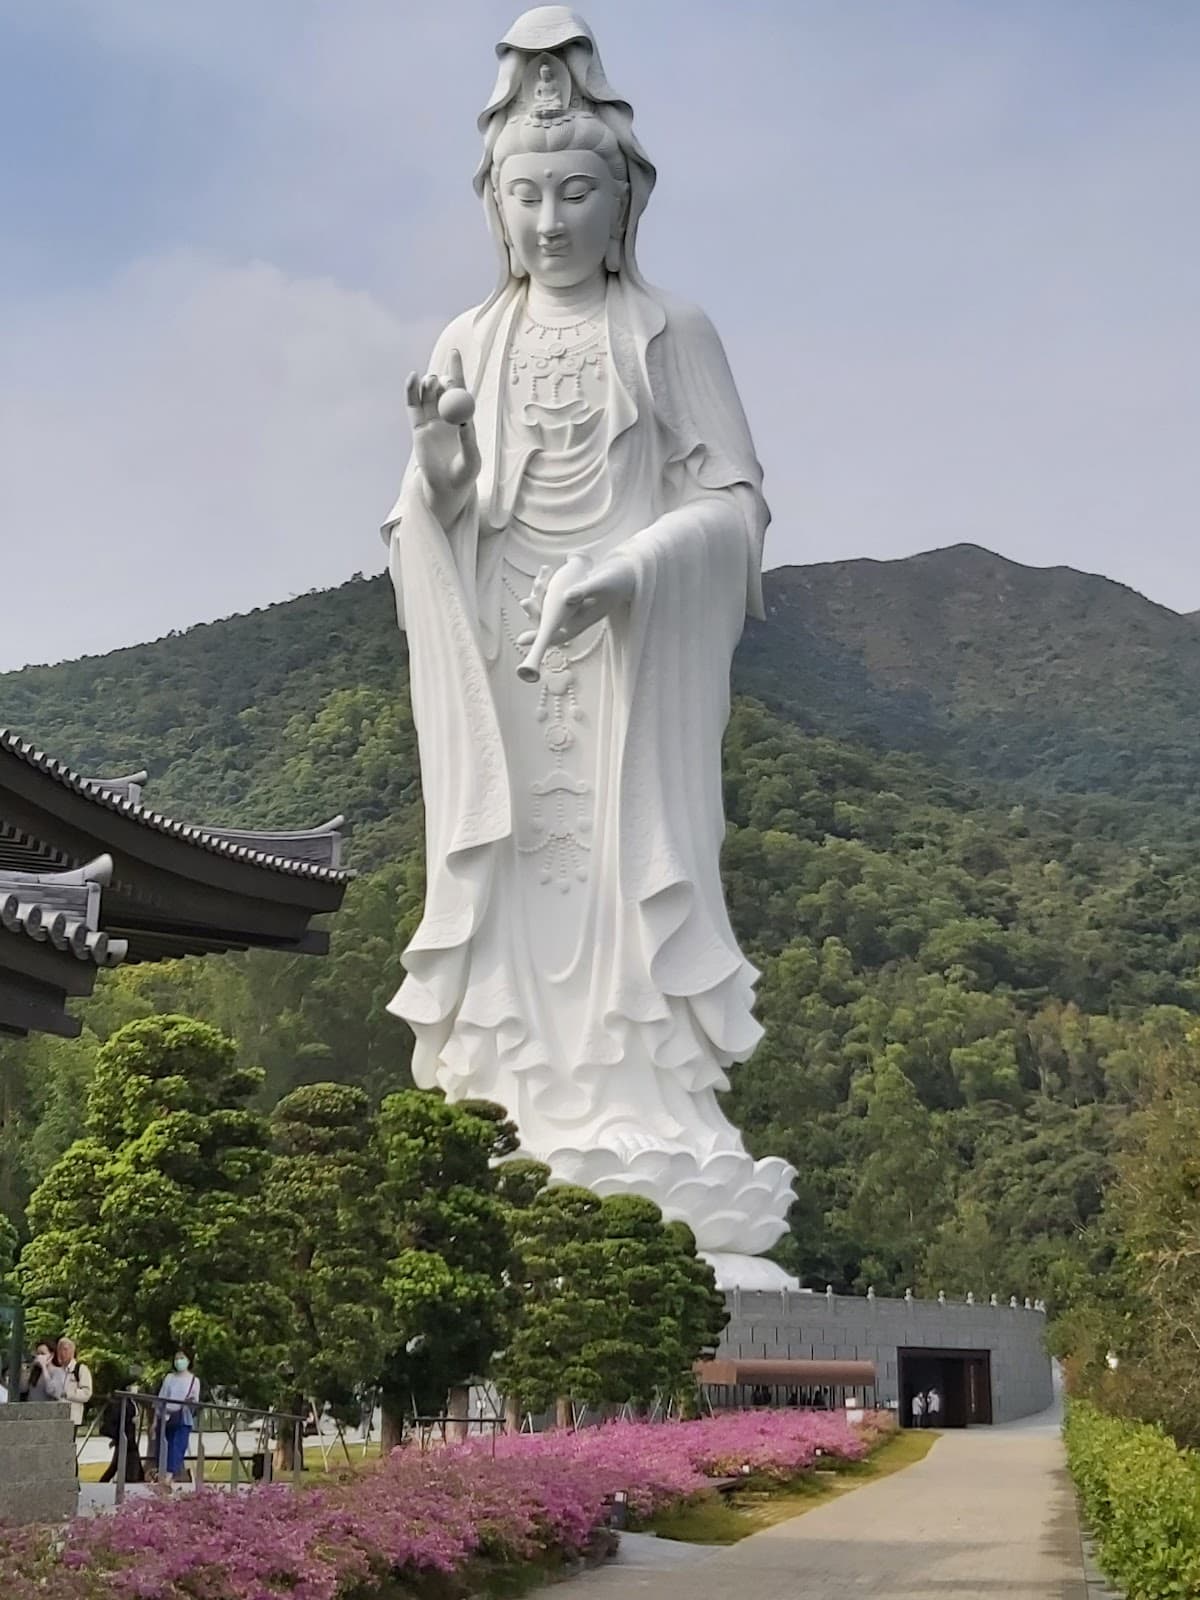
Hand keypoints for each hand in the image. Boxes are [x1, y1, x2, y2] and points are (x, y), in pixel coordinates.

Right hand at [405, 349, 479, 527]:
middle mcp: (447, 416)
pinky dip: (411, 392)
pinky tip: (412, 378)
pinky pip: (413, 407)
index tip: (455, 352)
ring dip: (429, 385)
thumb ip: (468, 440)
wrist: (446, 488)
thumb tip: (465, 421)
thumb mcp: (471, 459)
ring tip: (432, 383)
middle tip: (443, 379)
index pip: (460, 389)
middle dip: (442, 380)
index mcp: (463, 418)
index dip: (456, 370)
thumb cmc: (464, 474)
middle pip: (442, 389)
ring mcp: (431, 421)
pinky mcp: (418, 429)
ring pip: (427, 395)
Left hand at [517, 554, 635, 649]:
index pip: (558, 635)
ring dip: (539, 592)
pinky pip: (551, 591)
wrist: (625, 571)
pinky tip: (545, 570)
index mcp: (582, 621)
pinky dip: (546, 582)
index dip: (539, 639)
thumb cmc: (618, 580)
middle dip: (535, 612)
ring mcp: (570, 604)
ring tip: (542, 576)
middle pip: (547, 621)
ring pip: (547, 604)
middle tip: (526, 601)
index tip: (521, 640)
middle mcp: (573, 616)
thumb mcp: (602, 584)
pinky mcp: (568, 592)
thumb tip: (566, 597)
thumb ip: (586, 590)